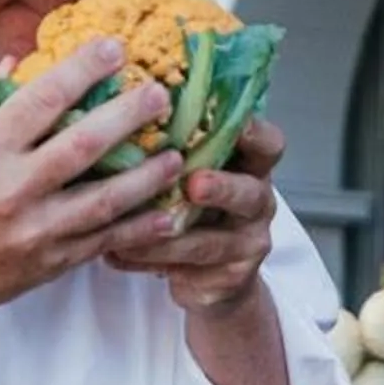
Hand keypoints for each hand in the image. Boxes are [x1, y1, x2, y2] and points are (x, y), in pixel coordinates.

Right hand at [0, 38, 183, 326]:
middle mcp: (13, 189)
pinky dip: (138, 228)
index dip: (83, 69)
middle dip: (128, 115)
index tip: (114, 48)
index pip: (43, 99)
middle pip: (85, 145)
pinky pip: (103, 242)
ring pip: (105, 199)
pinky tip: (166, 213)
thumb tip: (18, 61)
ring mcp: (35, 230)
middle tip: (159, 92)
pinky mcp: (49, 262)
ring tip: (177, 154)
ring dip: (147, 175)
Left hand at [109, 115, 284, 311]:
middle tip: (193, 185)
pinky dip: (146, 261)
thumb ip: (176, 145)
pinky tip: (115, 253)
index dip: (253, 132)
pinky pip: (185, 270)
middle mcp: (257, 202)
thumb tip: (121, 106)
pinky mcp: (230, 278)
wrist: (209, 275)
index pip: (268, 144)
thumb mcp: (192, 170)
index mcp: (251, 167)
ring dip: (165, 237)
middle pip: (249, 193)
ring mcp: (247, 243)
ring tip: (127, 232)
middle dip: (221, 188)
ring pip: (209, 242)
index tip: (229, 123)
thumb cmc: (192, 205)